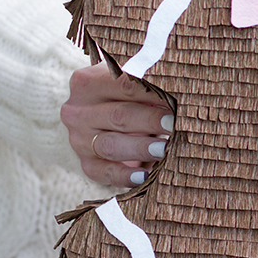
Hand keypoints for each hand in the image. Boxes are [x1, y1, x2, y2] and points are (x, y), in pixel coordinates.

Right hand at [61, 63, 173, 186]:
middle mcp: (77, 112)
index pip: (123, 85)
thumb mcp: (136, 81)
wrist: (111, 116)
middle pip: (118, 116)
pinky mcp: (87, 164)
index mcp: (87, 82)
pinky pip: (104, 173)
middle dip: (149, 121)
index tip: (174, 98)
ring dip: (140, 148)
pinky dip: (124, 176)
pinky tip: (143, 176)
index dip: (151, 92)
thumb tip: (180, 89)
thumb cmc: (131, 94)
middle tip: (174, 124)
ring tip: (164, 149)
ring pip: (110, 145)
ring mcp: (79, 140)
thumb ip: (150, 82)